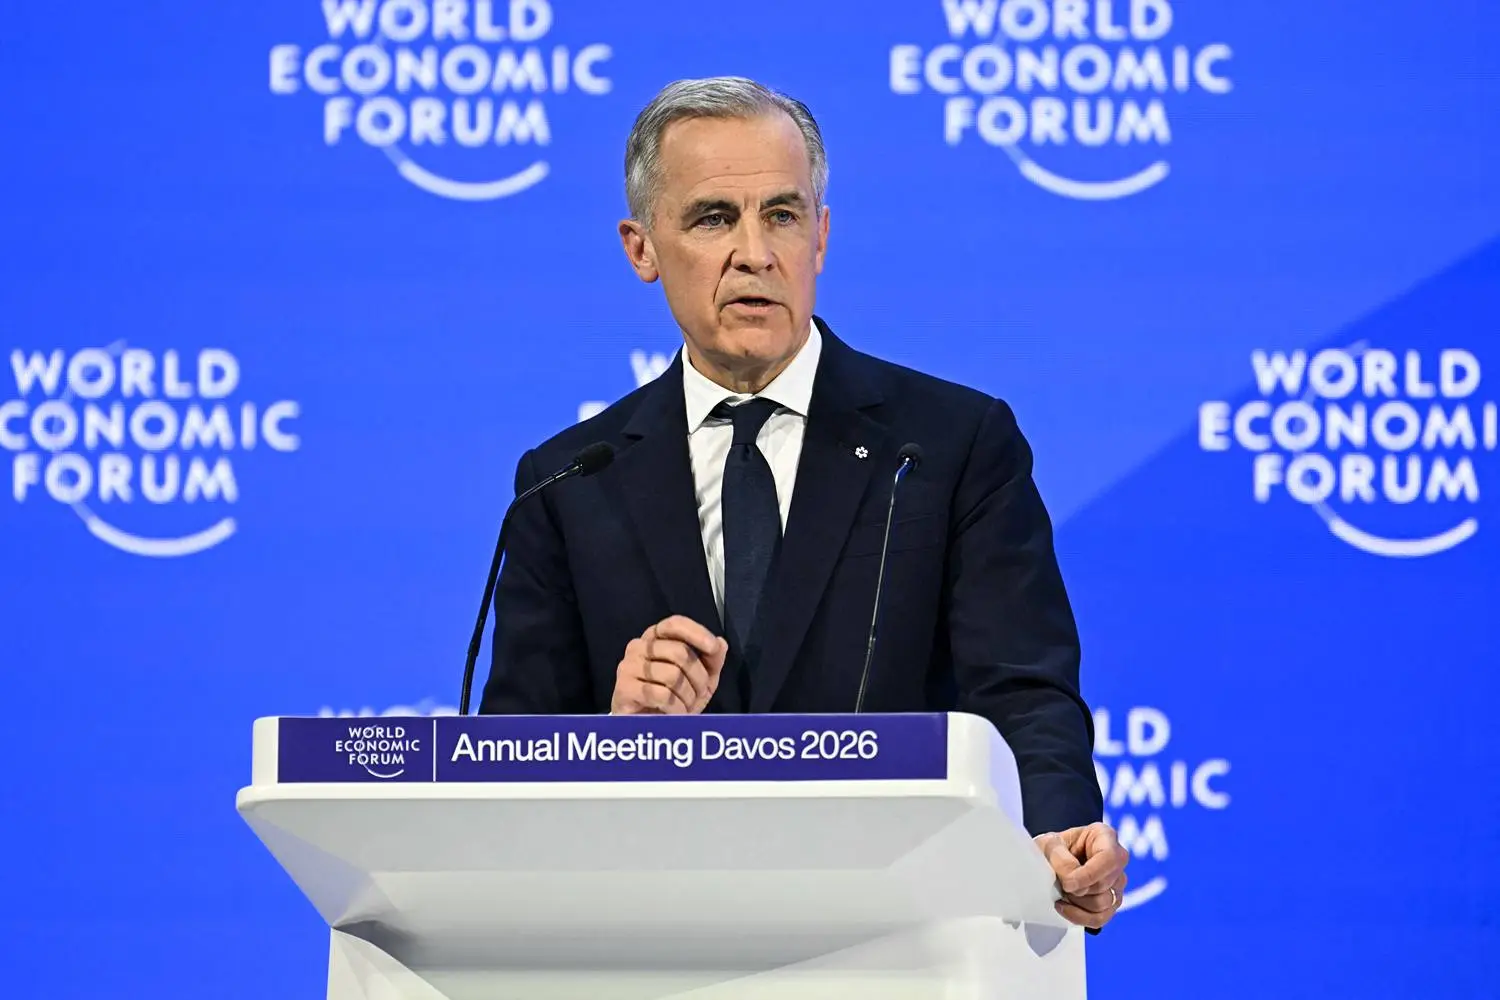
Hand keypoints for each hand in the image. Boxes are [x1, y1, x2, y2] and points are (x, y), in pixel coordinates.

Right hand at [611, 615, 727, 714]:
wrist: (647, 727)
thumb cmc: (673, 698)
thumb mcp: (700, 679)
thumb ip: (712, 660)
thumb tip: (721, 643)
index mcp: (656, 638)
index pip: (675, 624)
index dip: (696, 633)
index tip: (713, 648)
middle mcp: (639, 646)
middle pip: (679, 652)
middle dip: (698, 677)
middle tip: (699, 694)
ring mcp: (628, 666)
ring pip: (672, 675)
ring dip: (687, 696)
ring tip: (684, 706)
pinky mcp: (624, 689)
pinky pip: (660, 695)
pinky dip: (675, 708)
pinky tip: (674, 713)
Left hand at [1034, 822, 1129, 929]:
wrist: (1047, 861)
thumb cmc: (1051, 848)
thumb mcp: (1049, 846)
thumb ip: (1062, 860)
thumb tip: (1073, 883)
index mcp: (1105, 836)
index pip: (1109, 859)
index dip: (1089, 875)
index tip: (1068, 884)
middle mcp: (1116, 860)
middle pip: (1105, 884)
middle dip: (1079, 889)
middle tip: (1060, 883)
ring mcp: (1116, 882)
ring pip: (1104, 903)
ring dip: (1078, 902)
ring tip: (1062, 892)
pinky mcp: (1111, 903)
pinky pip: (1101, 918)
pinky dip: (1079, 917)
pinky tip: (1064, 906)